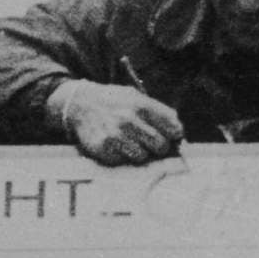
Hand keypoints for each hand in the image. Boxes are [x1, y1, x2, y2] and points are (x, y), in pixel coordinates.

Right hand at [48, 79, 183, 166]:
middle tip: (149, 142)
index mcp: (142, 105)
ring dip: (139, 153)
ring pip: (143, 157)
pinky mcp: (104, 148)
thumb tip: (178, 133)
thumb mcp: (136, 96)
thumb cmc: (113, 101)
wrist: (80, 103)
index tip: (171, 137)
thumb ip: (158, 111)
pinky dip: (121, 156)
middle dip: (158, 147)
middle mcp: (130, 120)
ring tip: (129, 142)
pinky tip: (115, 145)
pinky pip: (123, 161)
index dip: (175, 136)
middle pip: (161, 147)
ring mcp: (116, 135)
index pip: (174, 129)